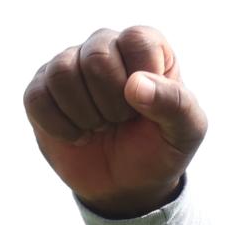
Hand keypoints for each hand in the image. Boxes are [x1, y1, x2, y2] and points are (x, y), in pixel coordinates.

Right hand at [23, 26, 207, 217]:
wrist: (129, 183)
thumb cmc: (162, 148)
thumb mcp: (186, 131)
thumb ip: (176, 103)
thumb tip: (134, 84)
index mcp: (146, 47)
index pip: (136, 40)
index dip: (142, 81)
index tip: (148, 107)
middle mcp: (106, 45)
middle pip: (95, 58)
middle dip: (113, 104)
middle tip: (123, 120)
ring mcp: (69, 64)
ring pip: (61, 74)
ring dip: (87, 116)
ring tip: (102, 127)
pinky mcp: (41, 88)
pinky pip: (37, 98)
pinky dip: (61, 128)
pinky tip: (79, 136)